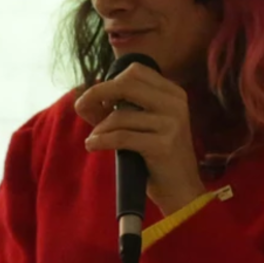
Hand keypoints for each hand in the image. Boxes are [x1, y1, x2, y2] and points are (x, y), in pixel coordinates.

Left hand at [74, 63, 206, 214]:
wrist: (182, 191)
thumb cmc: (157, 157)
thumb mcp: (143, 126)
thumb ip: (116, 110)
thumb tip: (82, 101)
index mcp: (173, 94)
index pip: (136, 71)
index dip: (110, 81)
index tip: (99, 98)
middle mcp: (175, 104)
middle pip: (126, 84)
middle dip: (97, 93)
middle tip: (81, 107)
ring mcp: (172, 123)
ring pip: (120, 115)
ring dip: (100, 128)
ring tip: (94, 139)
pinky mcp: (163, 145)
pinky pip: (121, 137)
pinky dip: (101, 140)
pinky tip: (92, 145)